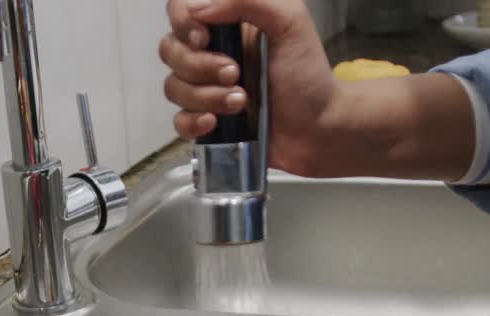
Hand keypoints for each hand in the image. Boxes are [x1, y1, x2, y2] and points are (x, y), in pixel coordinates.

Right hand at [160, 0, 340, 175]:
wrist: (319, 129)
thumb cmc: (309, 77)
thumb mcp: (290, 22)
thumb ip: (248, 0)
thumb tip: (199, 7)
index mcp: (229, 24)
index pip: (181, 9)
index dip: (183, 23)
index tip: (204, 38)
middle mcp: (213, 53)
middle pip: (170, 49)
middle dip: (200, 65)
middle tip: (237, 74)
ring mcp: (207, 89)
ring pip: (173, 86)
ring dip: (206, 96)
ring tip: (241, 102)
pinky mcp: (208, 122)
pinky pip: (179, 120)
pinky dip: (194, 122)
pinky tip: (216, 122)